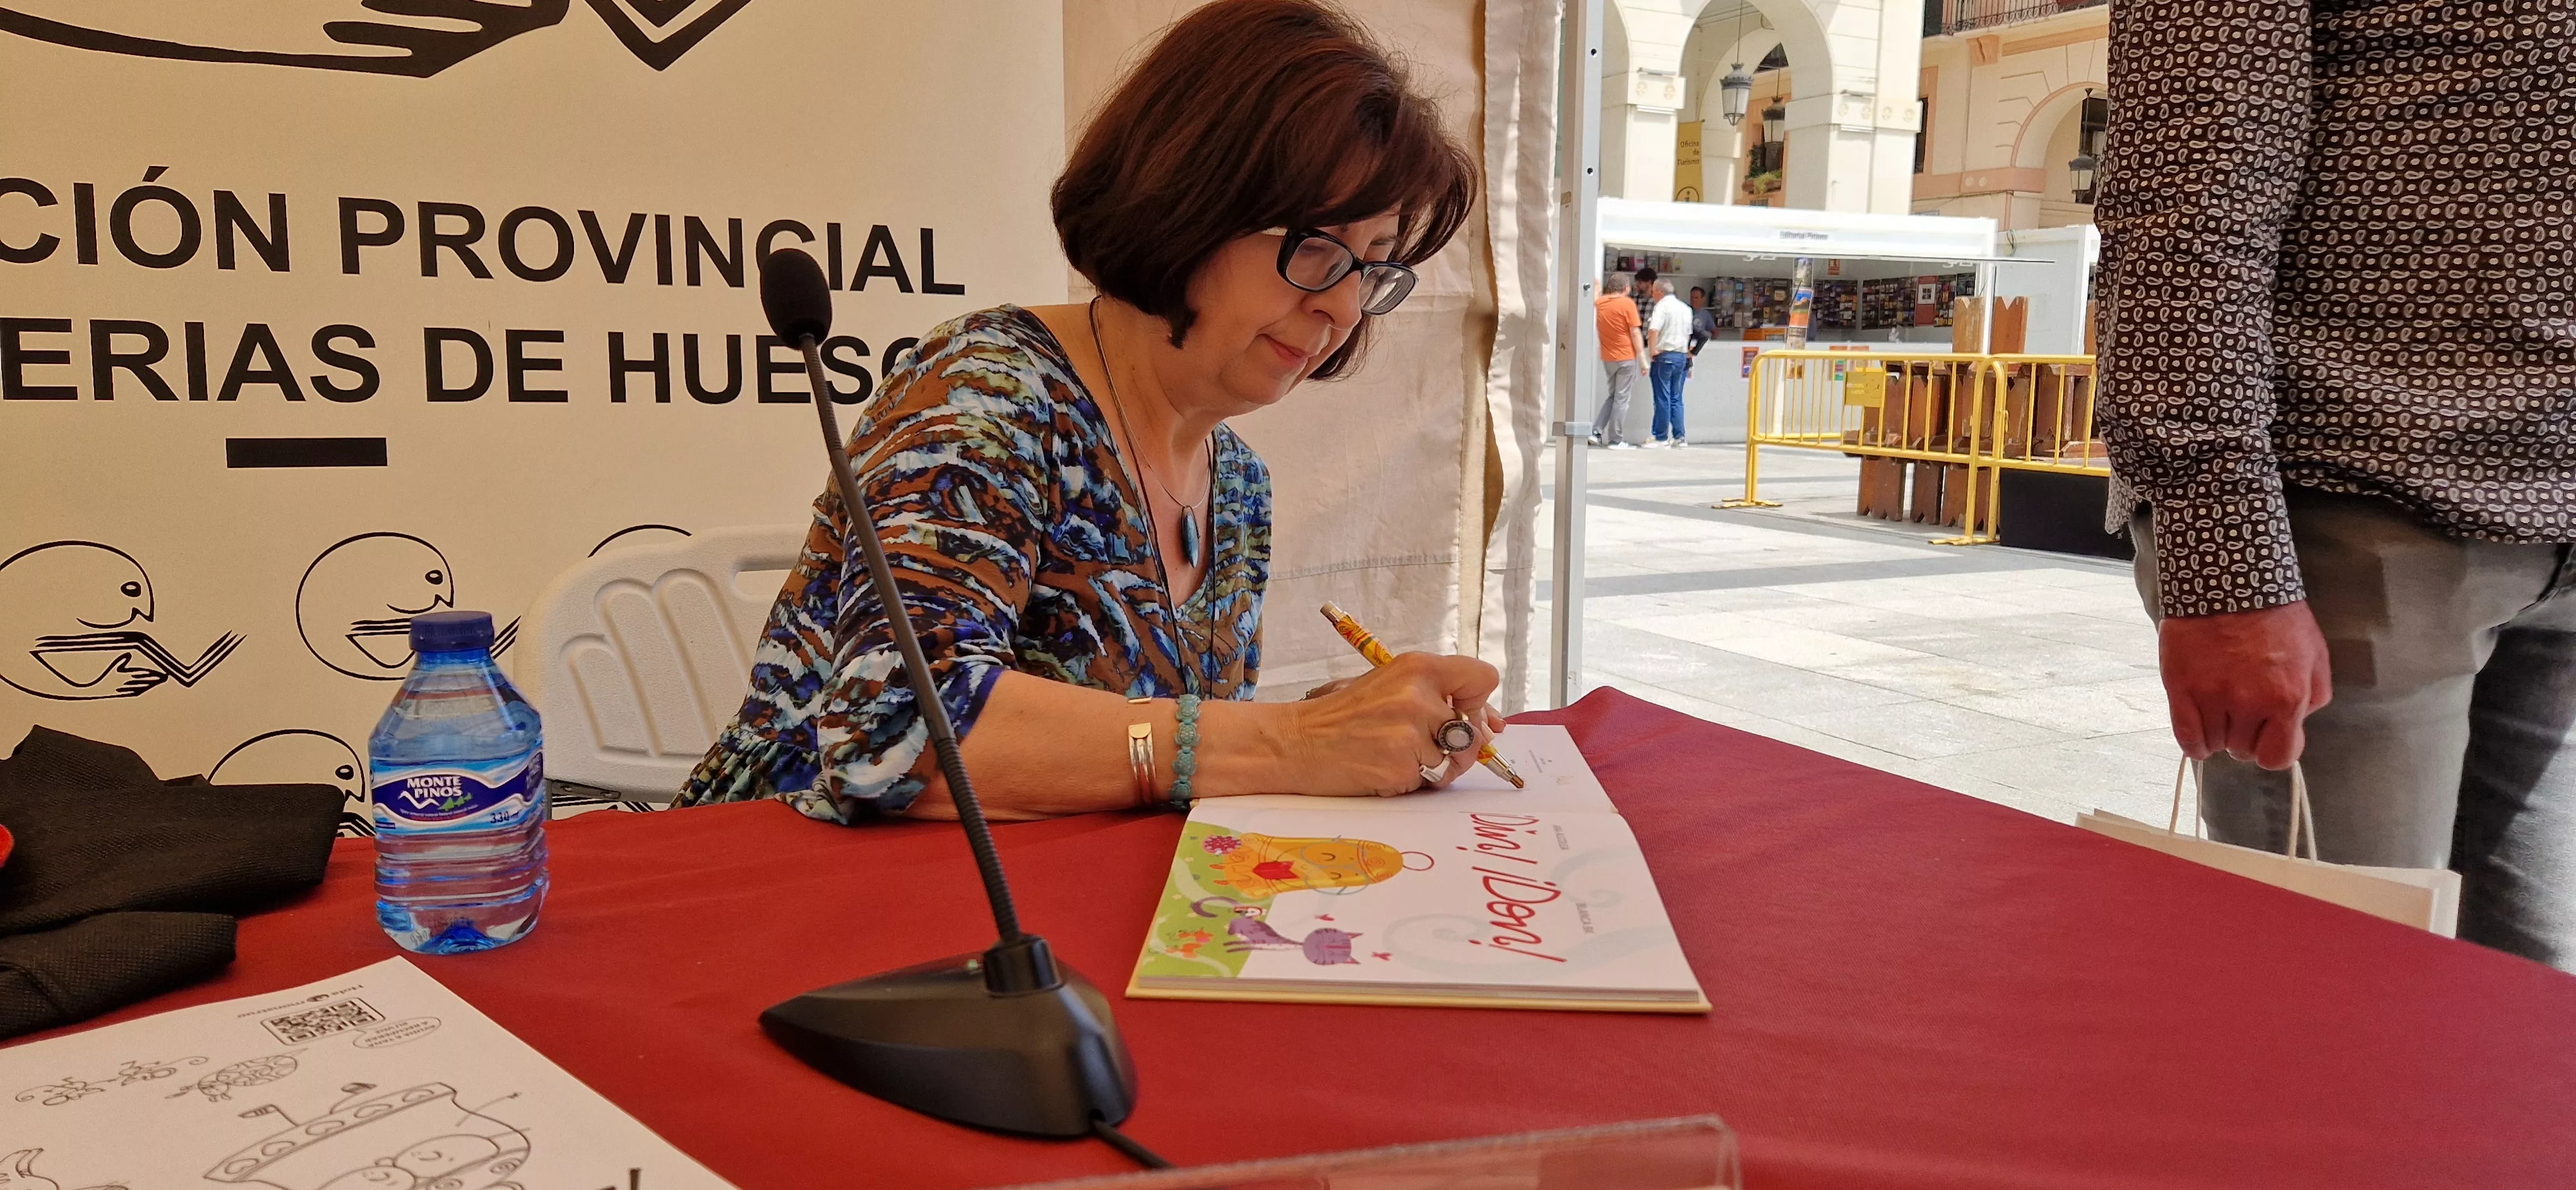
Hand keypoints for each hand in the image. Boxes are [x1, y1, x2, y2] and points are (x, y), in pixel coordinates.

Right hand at [1281, 653, 1502, 795]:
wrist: (1295, 741)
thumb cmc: (1343, 715)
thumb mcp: (1392, 687)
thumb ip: (1440, 697)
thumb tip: (1493, 726)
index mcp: (1418, 667)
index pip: (1483, 678)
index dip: (1479, 704)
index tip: (1463, 715)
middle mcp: (1418, 695)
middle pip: (1474, 732)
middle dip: (1457, 747)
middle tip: (1420, 745)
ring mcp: (1410, 733)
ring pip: (1454, 762)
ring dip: (1432, 768)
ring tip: (1394, 755)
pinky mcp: (1400, 766)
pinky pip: (1429, 782)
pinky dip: (1411, 782)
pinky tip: (1383, 768)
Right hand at [2158, 601, 2332, 769]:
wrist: (2229, 583)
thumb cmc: (2276, 617)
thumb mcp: (2315, 655)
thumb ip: (2313, 697)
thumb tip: (2295, 725)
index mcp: (2286, 698)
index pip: (2279, 757)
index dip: (2273, 750)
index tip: (2267, 738)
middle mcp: (2247, 704)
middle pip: (2243, 750)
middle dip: (2245, 736)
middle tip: (2243, 712)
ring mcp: (2210, 697)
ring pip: (2215, 744)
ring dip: (2219, 733)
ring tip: (2221, 709)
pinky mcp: (2181, 689)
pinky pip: (2186, 737)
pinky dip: (2193, 743)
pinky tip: (2199, 732)